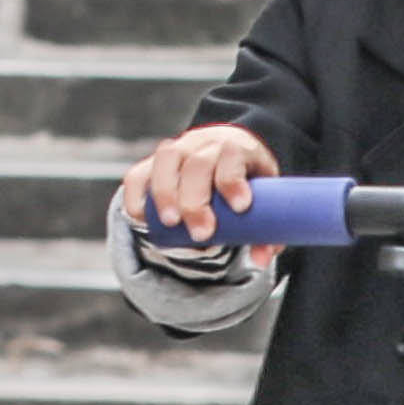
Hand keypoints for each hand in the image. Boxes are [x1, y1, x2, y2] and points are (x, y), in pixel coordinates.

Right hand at [119, 121, 278, 251]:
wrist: (231, 150)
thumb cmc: (248, 181)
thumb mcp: (267, 199)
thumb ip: (266, 232)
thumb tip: (260, 260)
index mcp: (236, 148)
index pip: (232, 156)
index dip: (232, 180)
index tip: (240, 207)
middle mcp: (204, 143)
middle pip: (196, 164)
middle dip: (196, 200)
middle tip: (202, 233)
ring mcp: (177, 150)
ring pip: (165, 161)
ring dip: (165, 193)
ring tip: (170, 223)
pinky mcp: (154, 164)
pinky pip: (138, 173)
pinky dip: (136, 195)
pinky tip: (140, 218)